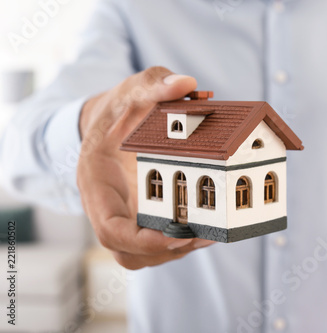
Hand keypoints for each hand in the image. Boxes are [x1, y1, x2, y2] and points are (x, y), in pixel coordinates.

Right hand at [77, 66, 215, 269]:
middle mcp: (109, 206)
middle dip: (165, 251)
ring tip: (212, 233)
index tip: (175, 235)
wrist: (113, 122)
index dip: (140, 241)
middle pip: (128, 252)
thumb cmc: (121, 109)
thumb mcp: (133, 90)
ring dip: (178, 250)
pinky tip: (209, 224)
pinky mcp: (144, 215)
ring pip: (144, 254)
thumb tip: (186, 83)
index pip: (109, 229)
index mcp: (97, 183)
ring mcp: (127, 214)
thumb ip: (153, 84)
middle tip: (205, 235)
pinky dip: (181, 241)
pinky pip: (158, 241)